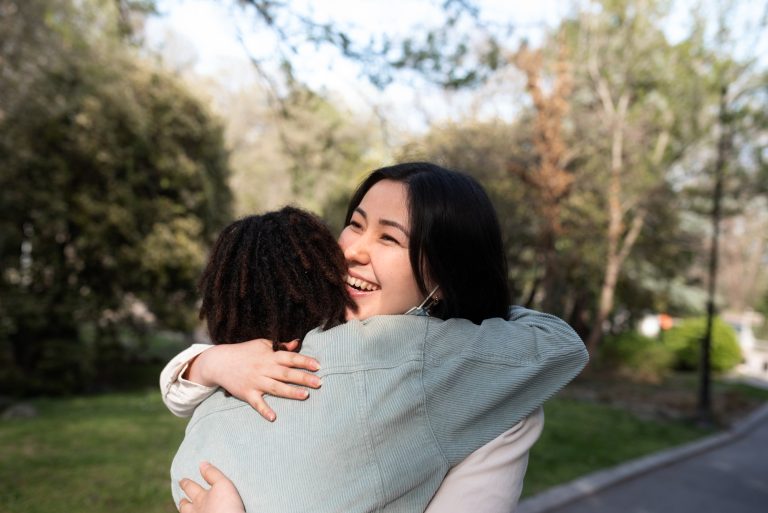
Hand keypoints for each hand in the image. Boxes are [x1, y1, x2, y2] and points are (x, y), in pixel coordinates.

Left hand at [179, 462, 243, 512]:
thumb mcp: (223, 485)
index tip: (182, 479)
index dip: (186, 483)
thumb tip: (202, 463)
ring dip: (185, 511)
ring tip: (184, 509)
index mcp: (201, 498)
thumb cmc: (226, 506)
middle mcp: (196, 510)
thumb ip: (213, 474)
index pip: (191, 487)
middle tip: (182, 499)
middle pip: (185, 506)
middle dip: (183, 501)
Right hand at [185, 338, 320, 420]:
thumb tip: (297, 343)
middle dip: (303, 378)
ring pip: (276, 388)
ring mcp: (255, 381)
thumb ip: (280, 346)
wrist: (219, 362)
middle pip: (286, 373)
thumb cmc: (244, 352)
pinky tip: (273, 417)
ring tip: (306, 395)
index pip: (290, 358)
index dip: (304, 361)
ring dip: (291, 392)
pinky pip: (257, 403)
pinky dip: (264, 410)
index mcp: (270, 356)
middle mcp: (264, 368)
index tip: (318, 366)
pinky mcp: (247, 393)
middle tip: (320, 382)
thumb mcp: (262, 344)